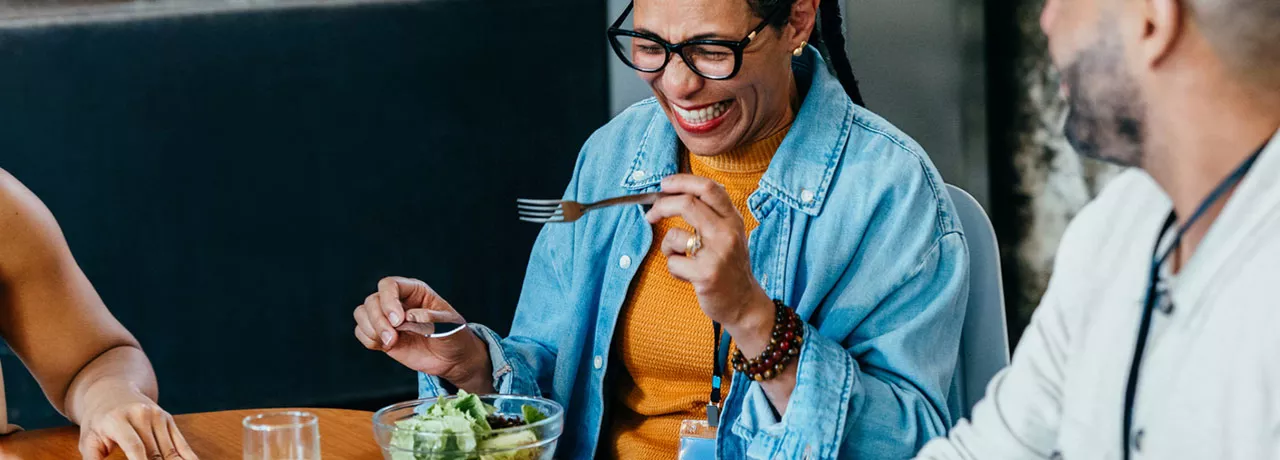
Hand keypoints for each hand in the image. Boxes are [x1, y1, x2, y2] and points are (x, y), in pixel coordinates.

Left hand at [77, 382, 195, 459]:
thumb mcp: (88, 440)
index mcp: (118, 420)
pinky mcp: (169, 420)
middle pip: (155, 453)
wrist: (113, 392)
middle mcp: (142, 415)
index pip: (135, 446)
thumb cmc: (98, 422)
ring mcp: (158, 416)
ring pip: (170, 451)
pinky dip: (187, 458)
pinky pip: (181, 444)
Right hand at [353, 277, 490, 388]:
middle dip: (379, 320)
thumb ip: (431, 318)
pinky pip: (361, 331)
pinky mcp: (381, 335)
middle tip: (393, 338)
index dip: (388, 300)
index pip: (389, 285)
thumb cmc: (454, 336)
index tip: (398, 320)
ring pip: (362, 313)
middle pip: (372, 300)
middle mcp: (398, 301)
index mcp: (415, 291)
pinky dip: (369, 339)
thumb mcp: (450, 325)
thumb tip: (410, 315)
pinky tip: (387, 346)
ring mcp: (387, 318)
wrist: (452, 358)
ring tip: (391, 342)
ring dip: (372, 329)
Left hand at [646, 174, 773, 331]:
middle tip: (651, 214)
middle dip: (661, 206)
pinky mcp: (706, 274)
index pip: (709, 188)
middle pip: (687, 203)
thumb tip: (676, 193)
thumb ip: (711, 214)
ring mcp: (717, 254)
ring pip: (674, 235)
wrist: (744, 303)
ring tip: (678, 256)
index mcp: (733, 219)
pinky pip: (673, 262)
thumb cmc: (730, 267)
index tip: (665, 184)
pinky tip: (687, 274)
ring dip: (667, 246)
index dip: (682, 181)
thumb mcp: (729, 235)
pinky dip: (673, 268)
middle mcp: (727, 233)